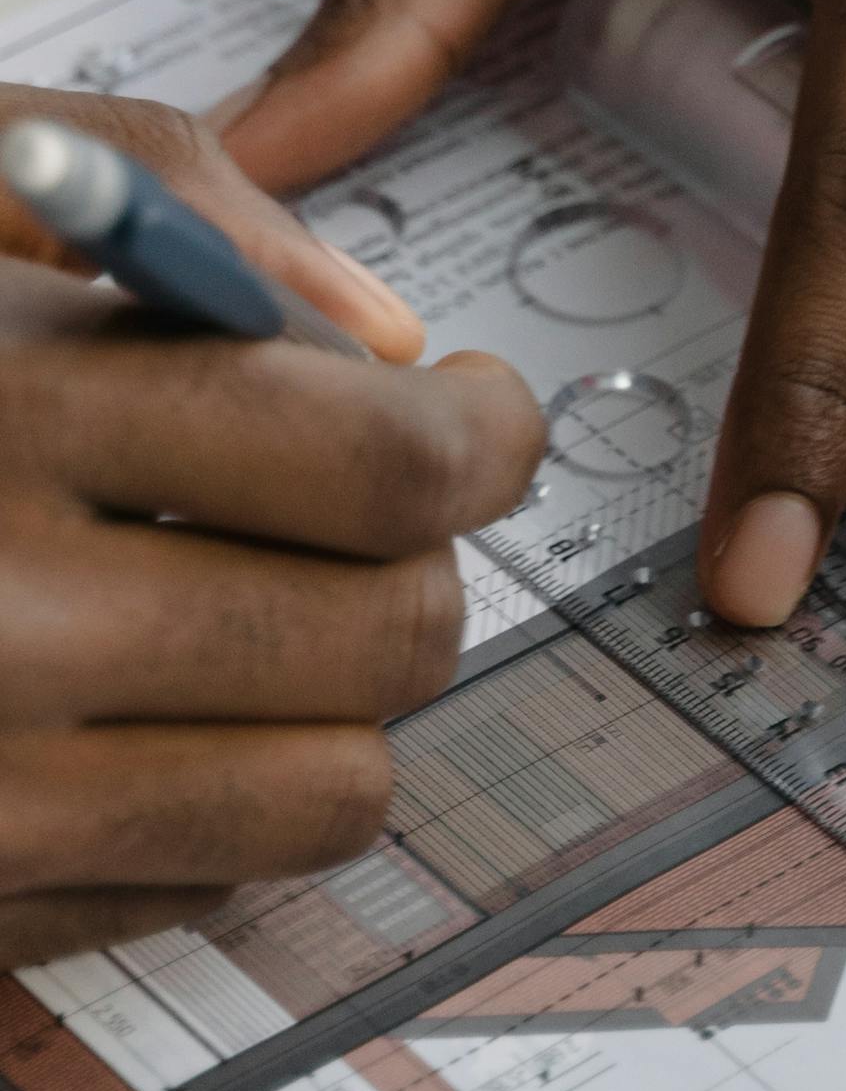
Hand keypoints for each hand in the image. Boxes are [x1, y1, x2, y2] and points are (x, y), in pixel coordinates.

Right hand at [0, 96, 544, 966]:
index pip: (384, 465)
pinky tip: (116, 708)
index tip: (480, 412)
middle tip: (371, 511)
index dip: (485, 435)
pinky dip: (208, 807)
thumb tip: (385, 341)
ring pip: (331, 797)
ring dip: (336, 699)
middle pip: (392, 636)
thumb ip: (168, 198)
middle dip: (421, 562)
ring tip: (255, 611)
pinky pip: (193, 893)